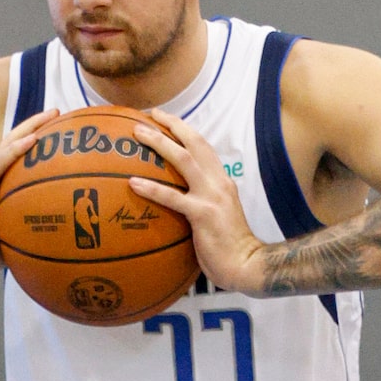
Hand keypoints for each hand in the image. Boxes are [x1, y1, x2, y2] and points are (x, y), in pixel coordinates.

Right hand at [0, 109, 60, 279]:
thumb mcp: (21, 234)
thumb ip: (38, 228)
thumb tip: (68, 236)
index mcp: (3, 185)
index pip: (22, 157)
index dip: (40, 143)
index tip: (61, 133)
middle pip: (18, 142)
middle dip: (38, 125)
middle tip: (59, 114)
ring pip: (11, 143)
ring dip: (32, 127)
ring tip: (52, 116)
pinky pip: (2, 160)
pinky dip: (18, 148)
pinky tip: (34, 138)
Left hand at [128, 110, 267, 295]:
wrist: (247, 265)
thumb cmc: (230, 248)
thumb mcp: (218, 216)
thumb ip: (203, 202)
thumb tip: (180, 201)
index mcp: (222, 181)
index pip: (203, 146)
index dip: (183, 129)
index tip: (164, 118)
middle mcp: (219, 182)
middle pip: (194, 142)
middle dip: (170, 124)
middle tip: (147, 115)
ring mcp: (211, 196)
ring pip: (183, 159)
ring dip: (158, 142)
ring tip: (136, 134)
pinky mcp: (202, 214)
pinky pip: (172, 197)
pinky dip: (151, 188)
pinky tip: (132, 182)